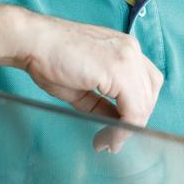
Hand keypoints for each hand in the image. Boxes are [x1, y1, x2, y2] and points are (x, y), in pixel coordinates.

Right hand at [18, 14, 163, 150]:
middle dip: (134, 120)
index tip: (117, 130)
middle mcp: (132, 50)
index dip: (135, 109)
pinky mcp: (119, 70)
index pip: (146, 84)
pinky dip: (123, 128)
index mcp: (125, 48)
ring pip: (144, 104)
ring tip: (108, 142)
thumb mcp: (84, 86)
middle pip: (149, 95)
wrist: (33, 42)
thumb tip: (115, 124)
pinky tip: (108, 138)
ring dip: (128, 128)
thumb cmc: (50, 58)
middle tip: (113, 139)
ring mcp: (127, 58)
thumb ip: (104, 104)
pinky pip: (133, 109)